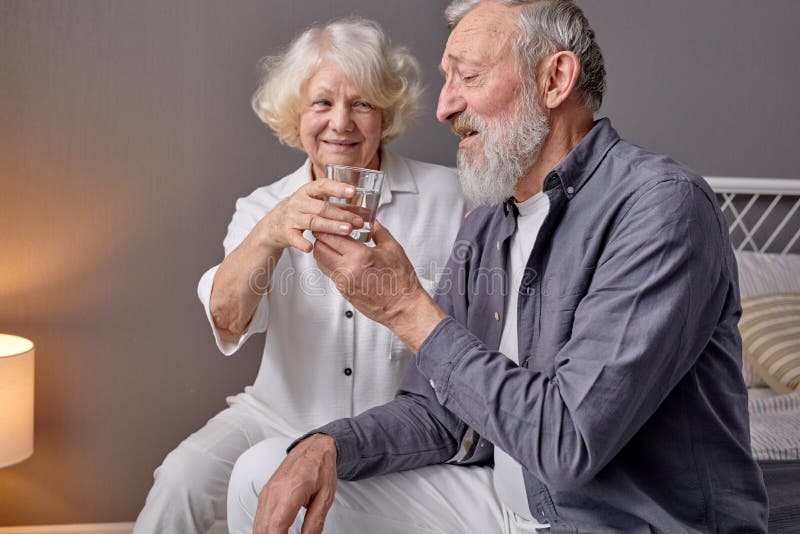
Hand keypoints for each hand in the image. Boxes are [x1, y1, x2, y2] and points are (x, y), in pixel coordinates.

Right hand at [253, 434, 337, 533]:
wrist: (314, 448)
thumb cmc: (321, 468)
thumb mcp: (326, 498)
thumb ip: (315, 522)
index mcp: (291, 490)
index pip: (276, 527)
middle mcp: (274, 490)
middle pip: (263, 528)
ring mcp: (267, 491)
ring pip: (258, 524)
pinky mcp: (265, 492)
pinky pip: (259, 516)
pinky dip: (265, 528)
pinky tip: (276, 532)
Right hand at [257, 179, 363, 252]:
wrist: (275, 223)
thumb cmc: (302, 211)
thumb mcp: (315, 201)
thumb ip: (335, 203)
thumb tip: (363, 209)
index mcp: (307, 191)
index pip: (323, 185)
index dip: (338, 188)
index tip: (353, 191)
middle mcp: (299, 202)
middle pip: (322, 207)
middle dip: (342, 214)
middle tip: (359, 221)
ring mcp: (292, 217)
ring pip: (313, 221)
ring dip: (331, 226)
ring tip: (347, 231)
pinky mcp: (286, 232)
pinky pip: (294, 238)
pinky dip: (301, 243)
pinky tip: (310, 247)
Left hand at [313, 221, 445, 351]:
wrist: (403, 306)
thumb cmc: (401, 281)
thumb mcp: (392, 248)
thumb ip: (378, 231)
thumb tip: (370, 220)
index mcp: (360, 256)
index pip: (331, 236)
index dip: (328, 226)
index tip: (331, 222)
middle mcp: (347, 270)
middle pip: (319, 248)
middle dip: (321, 237)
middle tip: (327, 230)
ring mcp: (343, 282)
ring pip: (320, 261)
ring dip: (323, 250)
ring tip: (332, 242)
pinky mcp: (342, 291)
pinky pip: (329, 272)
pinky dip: (329, 262)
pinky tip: (339, 257)